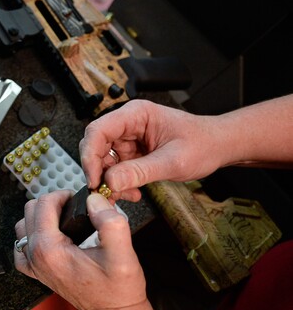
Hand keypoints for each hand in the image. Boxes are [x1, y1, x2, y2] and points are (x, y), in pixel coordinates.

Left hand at [14, 190, 152, 309]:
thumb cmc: (118, 290)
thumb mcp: (123, 253)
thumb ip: (110, 222)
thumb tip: (93, 200)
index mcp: (49, 250)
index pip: (43, 204)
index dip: (63, 195)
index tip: (80, 200)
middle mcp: (35, 257)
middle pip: (30, 210)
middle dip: (53, 203)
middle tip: (75, 208)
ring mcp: (33, 265)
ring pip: (24, 224)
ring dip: (42, 216)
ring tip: (65, 219)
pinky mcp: (36, 271)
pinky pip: (23, 244)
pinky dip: (34, 234)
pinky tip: (52, 235)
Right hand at [79, 100, 223, 201]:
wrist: (218, 147)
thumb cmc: (203, 143)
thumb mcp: (173, 161)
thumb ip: (140, 172)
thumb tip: (111, 181)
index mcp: (135, 115)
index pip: (98, 130)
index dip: (90, 155)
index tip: (94, 179)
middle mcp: (128, 124)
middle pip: (96, 146)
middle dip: (99, 172)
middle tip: (104, 192)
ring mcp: (128, 139)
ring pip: (103, 160)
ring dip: (110, 181)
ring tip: (126, 194)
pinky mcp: (132, 152)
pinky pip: (115, 169)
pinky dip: (119, 183)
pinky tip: (131, 191)